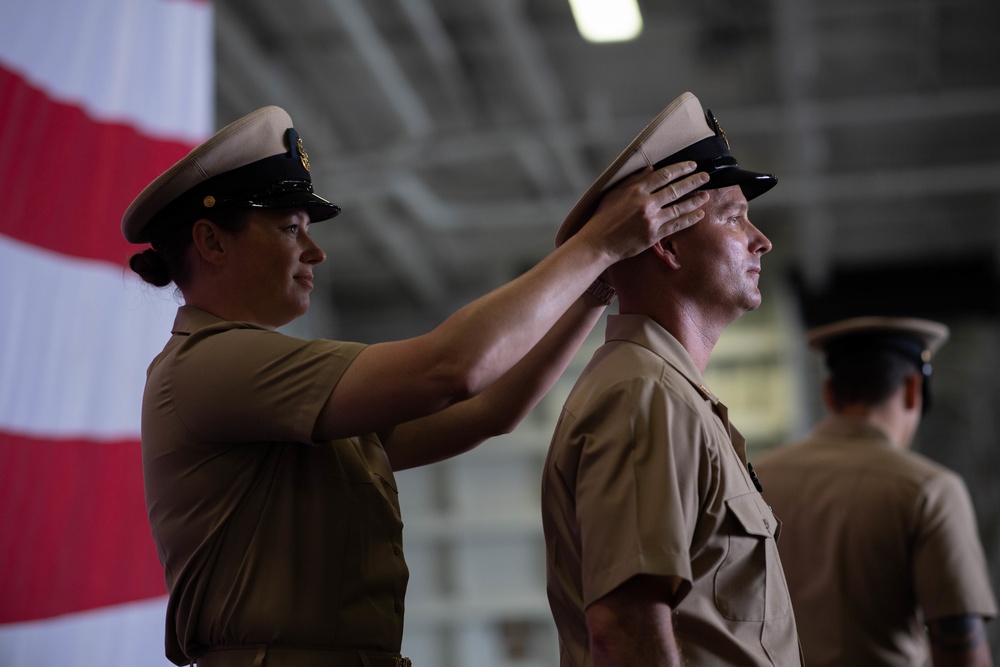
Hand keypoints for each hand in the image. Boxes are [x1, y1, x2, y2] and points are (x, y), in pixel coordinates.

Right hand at [577, 161, 709, 263]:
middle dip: (694, 181)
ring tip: (706, 195)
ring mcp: (651, 220)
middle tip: (706, 177)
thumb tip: (651, 169)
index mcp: (636, 190)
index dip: (681, 169)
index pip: (664, 175)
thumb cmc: (602, 217)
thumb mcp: (614, 193)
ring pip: (680, 207)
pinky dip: (689, 219)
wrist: (598, 243)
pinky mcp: (654, 235)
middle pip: (676, 189)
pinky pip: (676, 225)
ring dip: (695, 200)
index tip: (692, 165)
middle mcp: (646, 203)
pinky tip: (699, 214)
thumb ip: (633, 180)